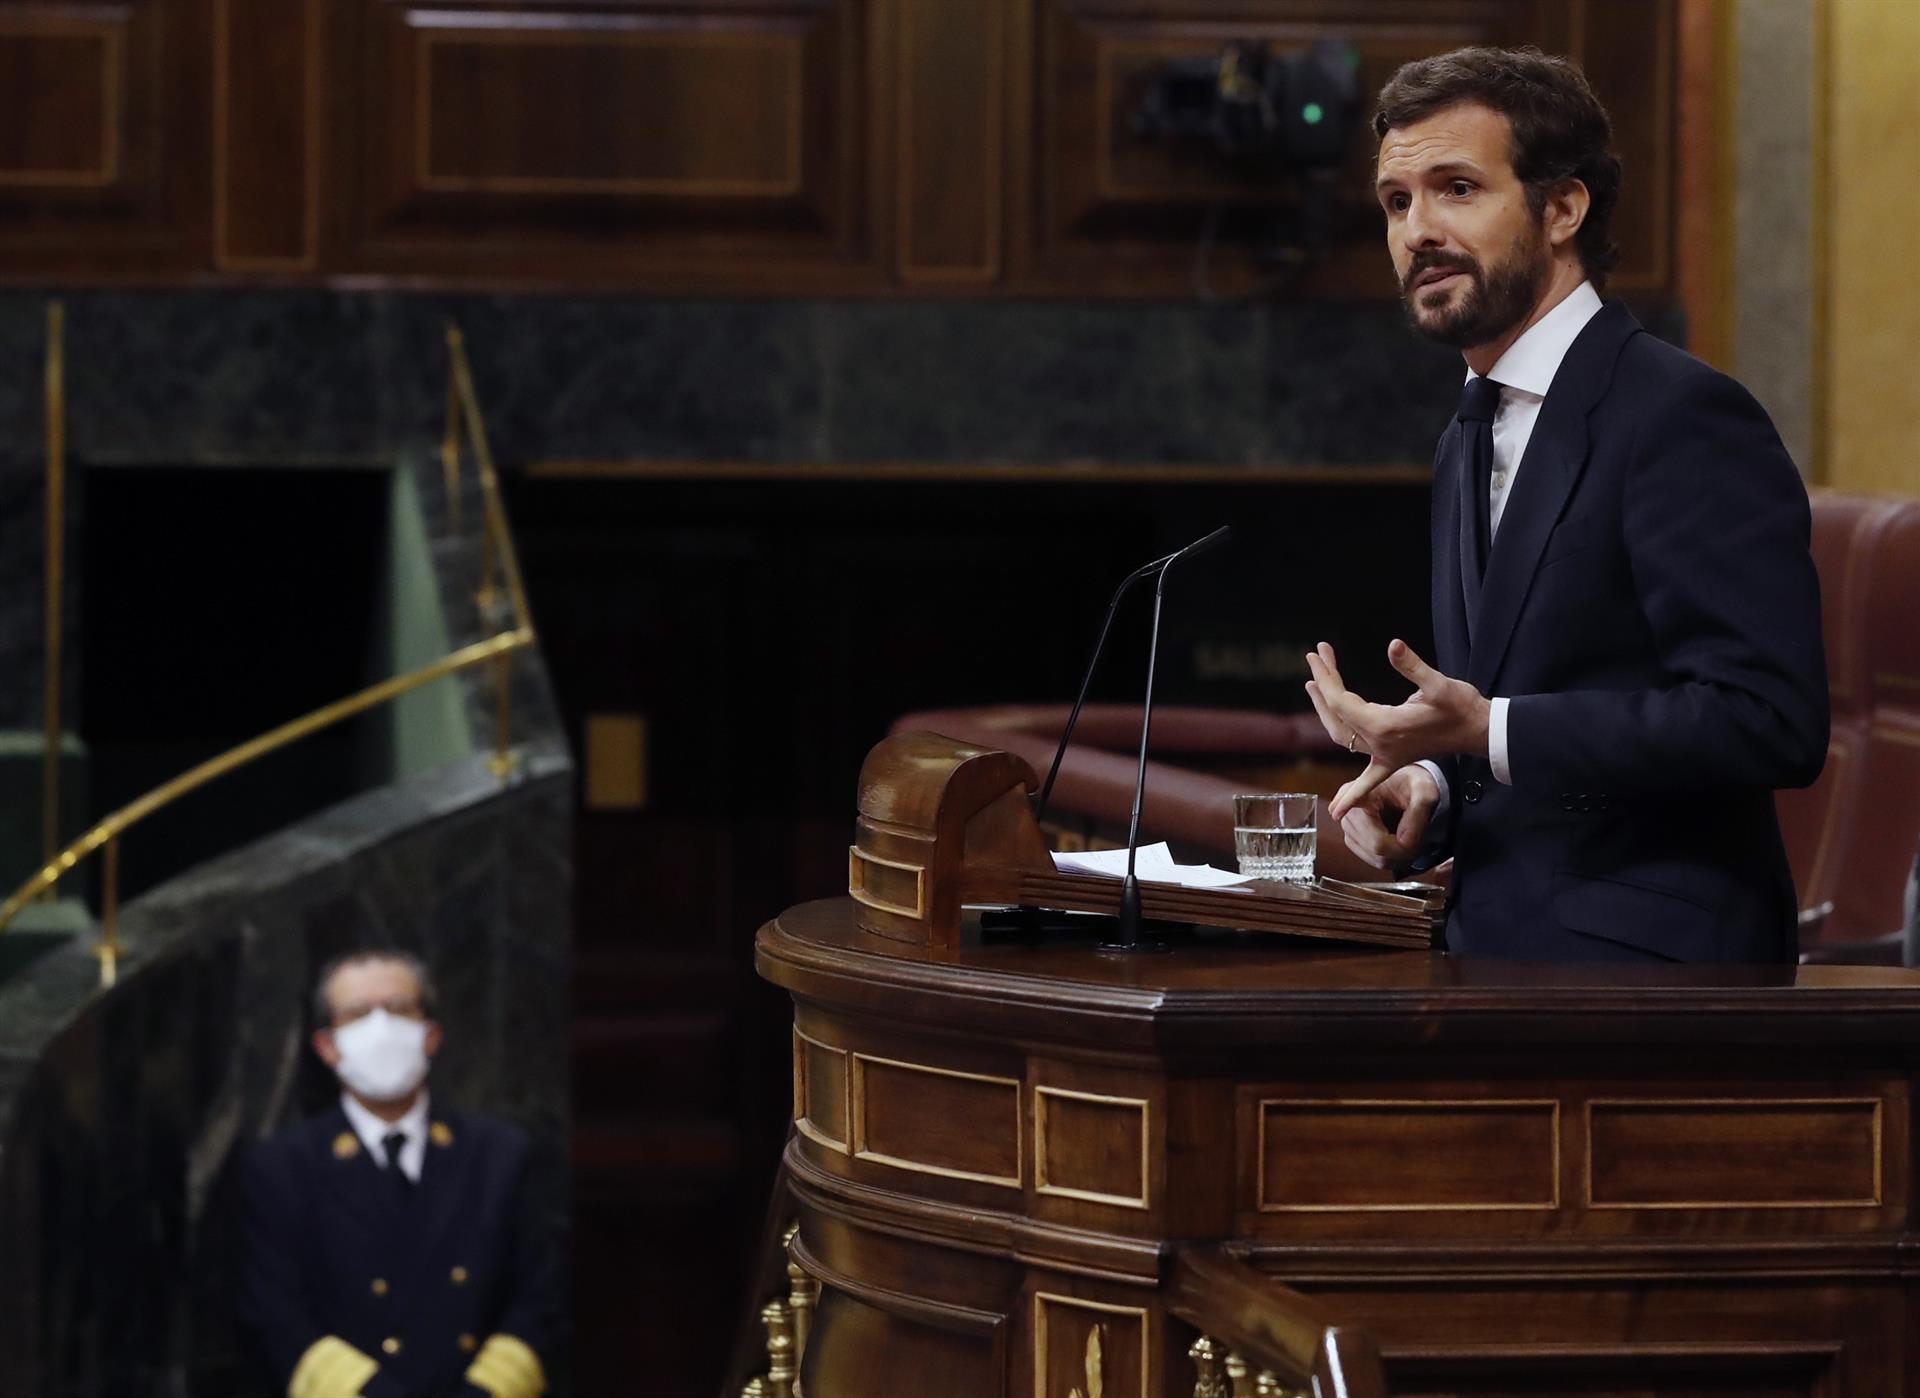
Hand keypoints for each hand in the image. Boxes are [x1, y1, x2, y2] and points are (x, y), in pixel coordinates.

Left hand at [1304, 639, 1490, 817]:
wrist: (1479, 732)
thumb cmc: (1461, 707)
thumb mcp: (1439, 684)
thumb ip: (1414, 667)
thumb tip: (1393, 646)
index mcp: (1384, 726)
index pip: (1341, 701)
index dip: (1327, 676)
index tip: (1318, 653)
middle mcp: (1379, 745)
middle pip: (1337, 716)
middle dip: (1322, 687)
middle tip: (1314, 659)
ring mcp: (1385, 755)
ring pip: (1343, 737)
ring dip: (1325, 713)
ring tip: (1313, 685)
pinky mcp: (1393, 759)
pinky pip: (1366, 778)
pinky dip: (1352, 793)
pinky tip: (1337, 811)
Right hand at [1334, 762, 1439, 873]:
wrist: (1404, 783)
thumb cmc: (1412, 783)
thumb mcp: (1424, 790)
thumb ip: (1419, 812)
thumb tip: (1404, 841)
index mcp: (1359, 796)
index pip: (1376, 840)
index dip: (1396, 848)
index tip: (1413, 845)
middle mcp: (1346, 813)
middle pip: (1378, 851)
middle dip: (1403, 850)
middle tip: (1420, 837)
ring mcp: (1348, 828)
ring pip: (1377, 859)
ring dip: (1400, 855)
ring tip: (1412, 837)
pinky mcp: (1352, 839)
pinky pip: (1375, 860)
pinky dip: (1393, 856)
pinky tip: (1400, 841)